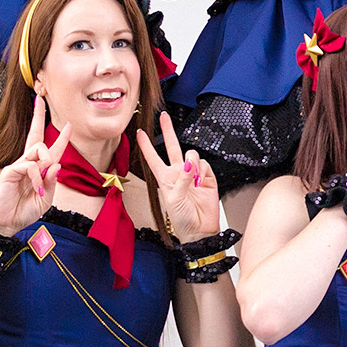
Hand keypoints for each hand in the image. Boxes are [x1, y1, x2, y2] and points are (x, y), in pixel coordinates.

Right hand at [0, 95, 68, 232]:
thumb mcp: (46, 199)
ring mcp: (18, 166)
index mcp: (38, 170)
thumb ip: (52, 182)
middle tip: (40, 99)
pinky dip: (37, 176)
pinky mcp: (9, 171)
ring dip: (47, 162)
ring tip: (41, 184)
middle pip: (35, 135)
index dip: (60, 137)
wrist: (5, 224)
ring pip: (38, 149)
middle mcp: (28, 164)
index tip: (68, 124)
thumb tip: (57, 164)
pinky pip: (29, 165)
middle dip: (38, 116)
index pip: (50, 149)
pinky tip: (36, 188)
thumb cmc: (23, 212)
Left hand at [137, 112, 219, 242]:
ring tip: (194, 180)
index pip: (153, 158)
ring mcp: (193, 174)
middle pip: (172, 147)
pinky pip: (204, 164)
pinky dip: (203, 172)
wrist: (200, 230)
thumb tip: (190, 163)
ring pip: (192, 156)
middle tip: (164, 116)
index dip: (146, 145)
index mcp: (165, 179)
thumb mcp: (174, 199)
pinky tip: (202, 182)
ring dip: (193, 164)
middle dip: (168, 131)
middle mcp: (178, 173)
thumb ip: (182, 179)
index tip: (139, 133)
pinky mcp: (207, 177)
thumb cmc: (182, 219)